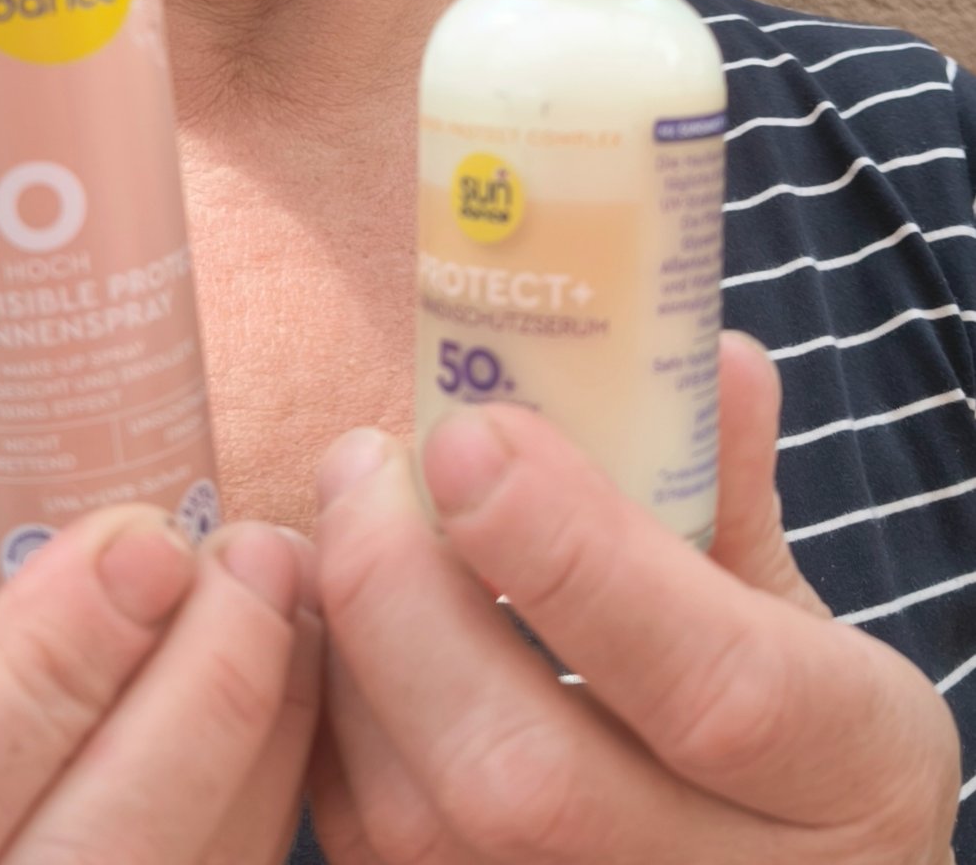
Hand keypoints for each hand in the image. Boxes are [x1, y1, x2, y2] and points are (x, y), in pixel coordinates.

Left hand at [311, 332, 960, 863]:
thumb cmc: (794, 739)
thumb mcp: (797, 612)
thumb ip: (730, 488)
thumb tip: (708, 353)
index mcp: (844, 778)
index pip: (709, 684)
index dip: (568, 553)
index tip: (464, 433)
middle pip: (523, 774)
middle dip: (406, 590)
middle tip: (362, 459)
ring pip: (417, 821)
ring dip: (344, 643)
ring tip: (339, 519)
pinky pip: (361, 842)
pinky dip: (324, 713)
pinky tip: (329, 613)